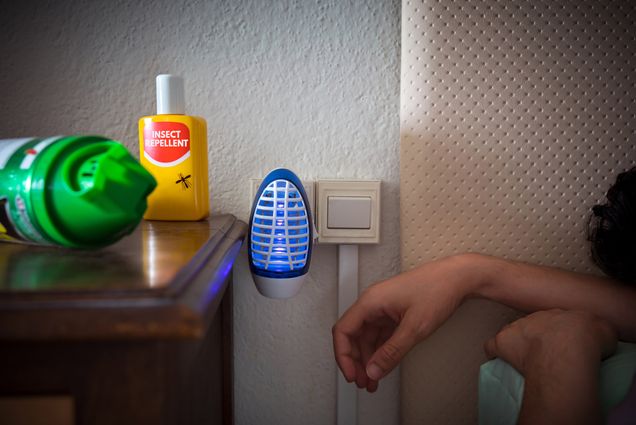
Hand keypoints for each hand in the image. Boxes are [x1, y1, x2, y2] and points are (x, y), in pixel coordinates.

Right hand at [332, 254, 477, 391]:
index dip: (344, 356)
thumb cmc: (438, 289)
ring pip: (367, 337)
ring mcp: (384, 308)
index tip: (352, 374)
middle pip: (353, 336)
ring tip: (373, 379)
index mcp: (371, 301)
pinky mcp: (394, 312)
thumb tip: (373, 370)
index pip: (343, 331)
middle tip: (364, 381)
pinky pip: (380, 335)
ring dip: (368, 359)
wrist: (458, 278)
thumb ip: (391, 352)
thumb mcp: (414, 328)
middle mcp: (373, 303)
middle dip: (356, 361)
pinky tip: (383, 365)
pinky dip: (380, 351)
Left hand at [484, 309, 617, 424]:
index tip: (560, 344)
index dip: (557, 334)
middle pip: (532, 326)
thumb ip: (595, 330)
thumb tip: (595, 337)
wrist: (568, 344)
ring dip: (516, 344)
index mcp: (559, 314)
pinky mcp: (503, 341)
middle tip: (545, 354)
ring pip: (512, 333)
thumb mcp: (603, 329)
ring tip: (524, 359)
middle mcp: (536, 317)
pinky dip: (494, 352)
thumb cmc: (588, 337)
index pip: (554, 321)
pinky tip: (498, 360)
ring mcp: (518, 327)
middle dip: (536, 338)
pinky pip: (492, 346)